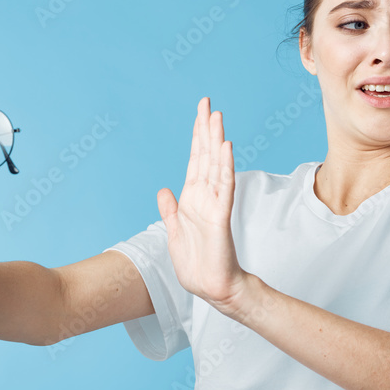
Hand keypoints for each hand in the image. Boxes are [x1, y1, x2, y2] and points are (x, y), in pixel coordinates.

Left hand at [157, 96, 249, 314]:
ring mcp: (215, 204)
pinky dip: (224, 167)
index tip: (200, 113)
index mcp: (192, 198)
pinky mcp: (220, 216)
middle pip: (206, 155)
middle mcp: (205, 196)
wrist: (211, 287)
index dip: (197, 136)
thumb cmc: (196, 263)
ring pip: (216, 166)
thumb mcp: (173, 232)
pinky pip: (224, 187)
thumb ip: (170, 210)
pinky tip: (225, 148)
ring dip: (216, 141)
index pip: (195, 160)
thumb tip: (164, 189)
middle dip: (206, 129)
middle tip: (207, 102)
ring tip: (217, 117)